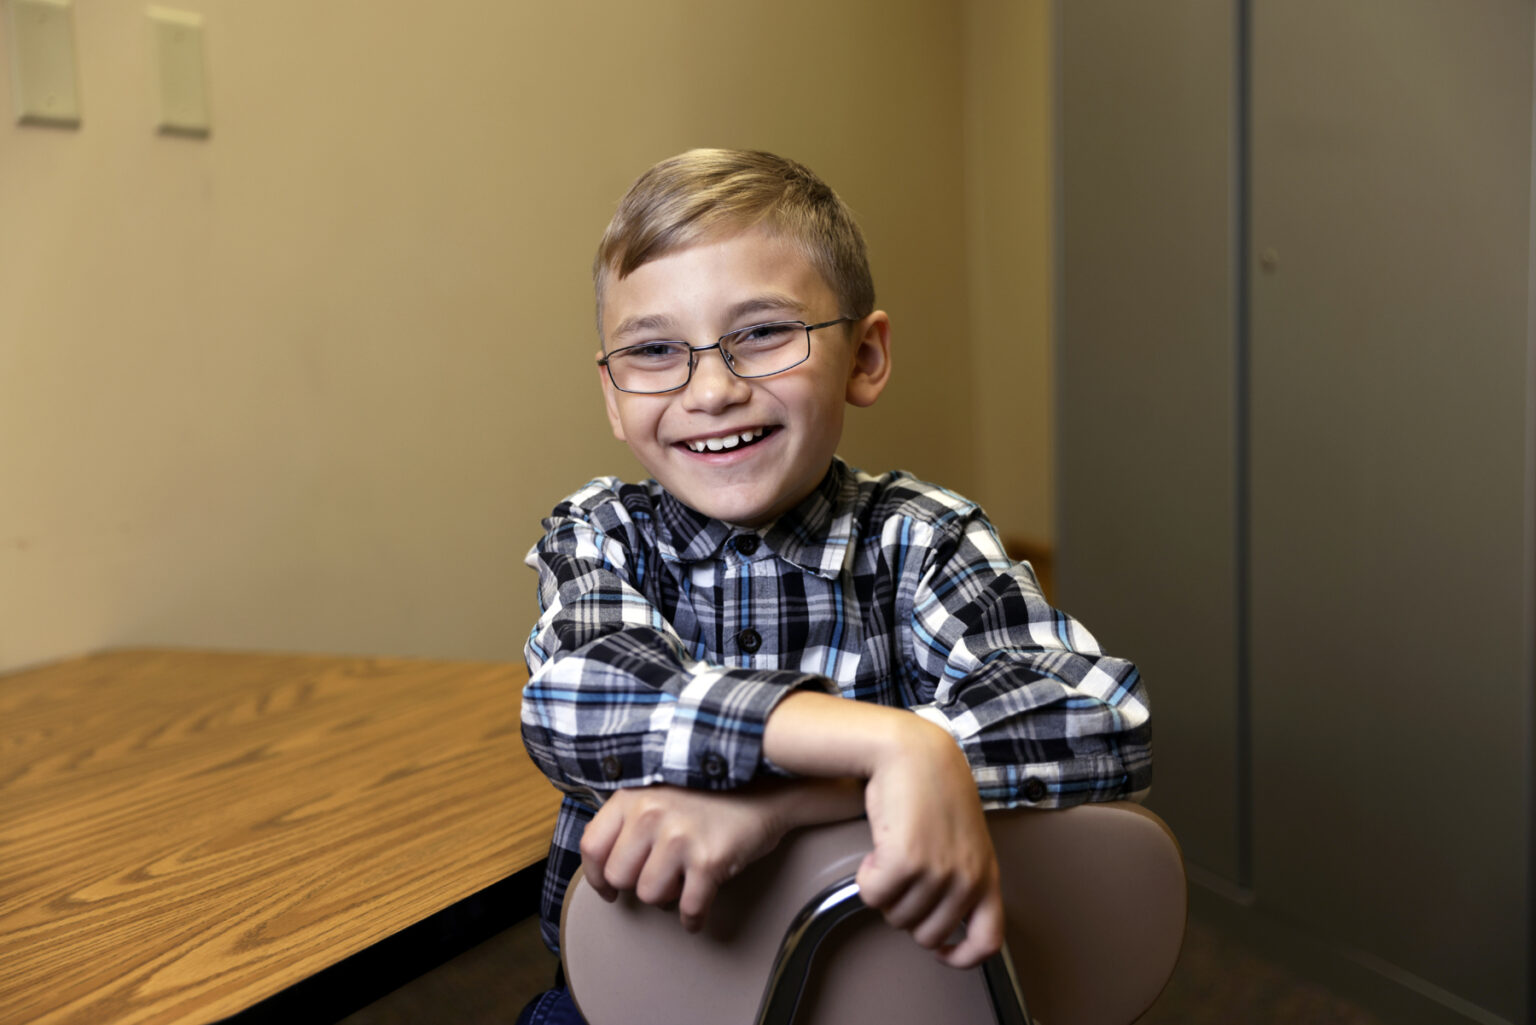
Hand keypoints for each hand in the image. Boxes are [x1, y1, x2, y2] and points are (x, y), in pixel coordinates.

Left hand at [579, 784, 788, 931]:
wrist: (767, 790)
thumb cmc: (710, 794)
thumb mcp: (659, 792)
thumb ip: (629, 817)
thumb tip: (604, 863)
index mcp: (632, 796)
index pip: (592, 846)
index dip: (597, 876)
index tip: (609, 889)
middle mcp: (651, 813)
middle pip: (619, 877)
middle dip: (638, 885)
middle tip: (658, 878)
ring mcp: (680, 837)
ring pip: (650, 895)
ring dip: (668, 897)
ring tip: (684, 881)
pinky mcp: (709, 859)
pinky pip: (689, 908)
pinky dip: (693, 918)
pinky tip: (697, 913)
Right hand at [855, 717, 1004, 969]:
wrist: (912, 751)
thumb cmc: (933, 785)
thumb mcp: (965, 835)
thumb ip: (963, 874)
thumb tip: (943, 917)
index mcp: (987, 873)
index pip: (988, 941)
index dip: (962, 957)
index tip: (942, 952)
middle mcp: (967, 878)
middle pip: (927, 935)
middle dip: (906, 911)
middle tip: (901, 877)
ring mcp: (937, 872)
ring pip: (896, 916)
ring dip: (885, 890)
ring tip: (891, 853)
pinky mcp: (906, 861)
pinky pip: (873, 896)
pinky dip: (866, 878)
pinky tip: (875, 851)